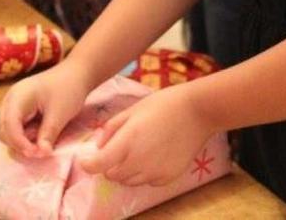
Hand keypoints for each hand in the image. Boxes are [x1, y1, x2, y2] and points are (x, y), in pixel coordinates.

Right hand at [0, 62, 92, 157]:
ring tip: (39, 144)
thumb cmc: (68, 89)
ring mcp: (12, 104)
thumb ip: (48, 135)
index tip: (36, 153)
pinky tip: (38, 136)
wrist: (76, 73)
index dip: (19, 143)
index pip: (9, 125)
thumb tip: (41, 154)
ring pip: (4, 130)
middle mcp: (10, 100)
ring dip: (18, 141)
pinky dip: (22, 135)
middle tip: (39, 151)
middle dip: (18, 143)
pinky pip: (12, 127)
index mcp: (18, 97)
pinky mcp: (18, 109)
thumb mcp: (60, 113)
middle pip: (1, 130)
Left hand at [78, 85, 213, 186]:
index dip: (88, 164)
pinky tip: (155, 154)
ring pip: (128, 180)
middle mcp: (139, 162)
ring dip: (127, 170)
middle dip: (110, 164)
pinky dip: (145, 172)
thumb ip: (111, 129)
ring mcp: (154, 173)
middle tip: (120, 147)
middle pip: (111, 175)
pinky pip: (147, 181)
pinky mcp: (167, 178)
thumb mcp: (132, 109)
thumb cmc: (164, 104)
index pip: (97, 165)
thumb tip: (98, 146)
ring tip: (140, 149)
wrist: (198, 111)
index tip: (87, 159)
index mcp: (127, 142)